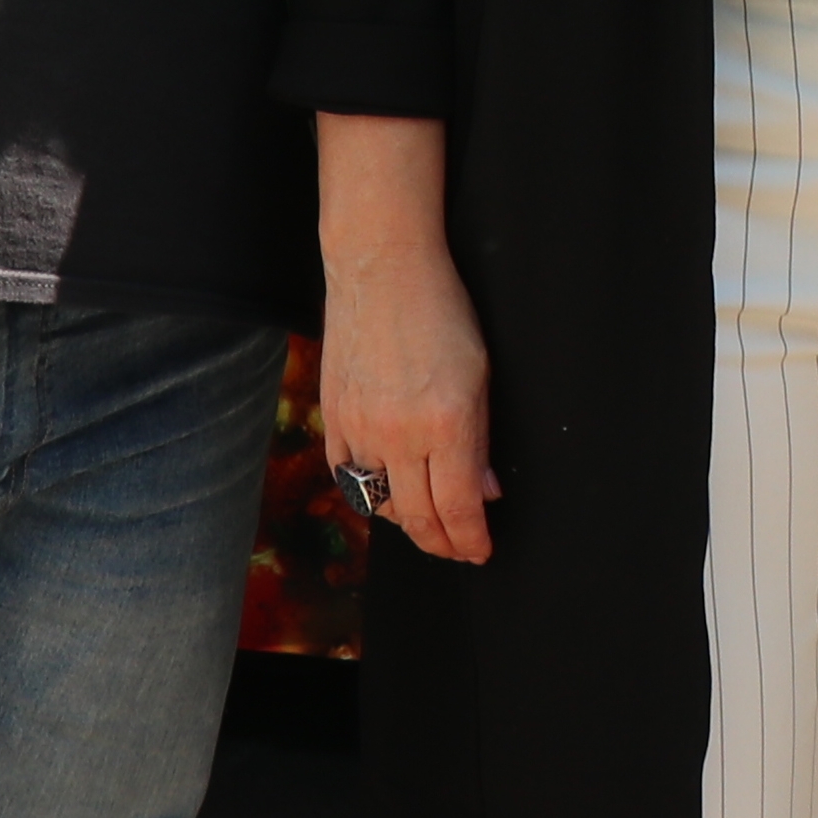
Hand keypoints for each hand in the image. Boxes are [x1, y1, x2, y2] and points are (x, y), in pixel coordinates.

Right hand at [312, 113, 500, 564]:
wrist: (382, 267)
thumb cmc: (441, 310)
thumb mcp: (481, 372)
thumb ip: (480, 439)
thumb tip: (483, 492)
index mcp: (447, 421)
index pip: (459, 507)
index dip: (471, 539)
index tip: (481, 550)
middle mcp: (400, 433)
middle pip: (419, 517)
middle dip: (443, 542)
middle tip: (459, 548)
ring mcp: (361, 427)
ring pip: (380, 504)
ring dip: (407, 520)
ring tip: (428, 521)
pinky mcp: (334, 418)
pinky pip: (348, 477)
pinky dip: (370, 494)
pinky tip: (388, 493)